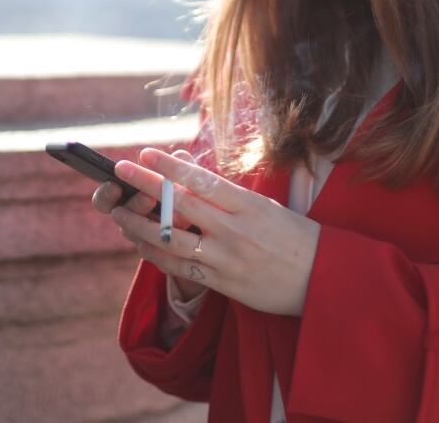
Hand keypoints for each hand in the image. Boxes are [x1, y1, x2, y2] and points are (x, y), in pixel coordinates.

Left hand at [109, 147, 320, 316]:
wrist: (320, 279)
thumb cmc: (293, 236)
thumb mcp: (265, 207)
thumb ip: (227, 195)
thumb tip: (189, 173)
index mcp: (248, 206)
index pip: (202, 181)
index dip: (170, 167)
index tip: (146, 153)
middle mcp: (234, 231)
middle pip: (180, 206)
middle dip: (146, 186)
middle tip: (120, 171)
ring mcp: (226, 259)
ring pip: (172, 240)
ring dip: (140, 225)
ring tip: (118, 214)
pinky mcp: (222, 283)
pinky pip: (180, 269)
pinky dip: (156, 256)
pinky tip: (141, 245)